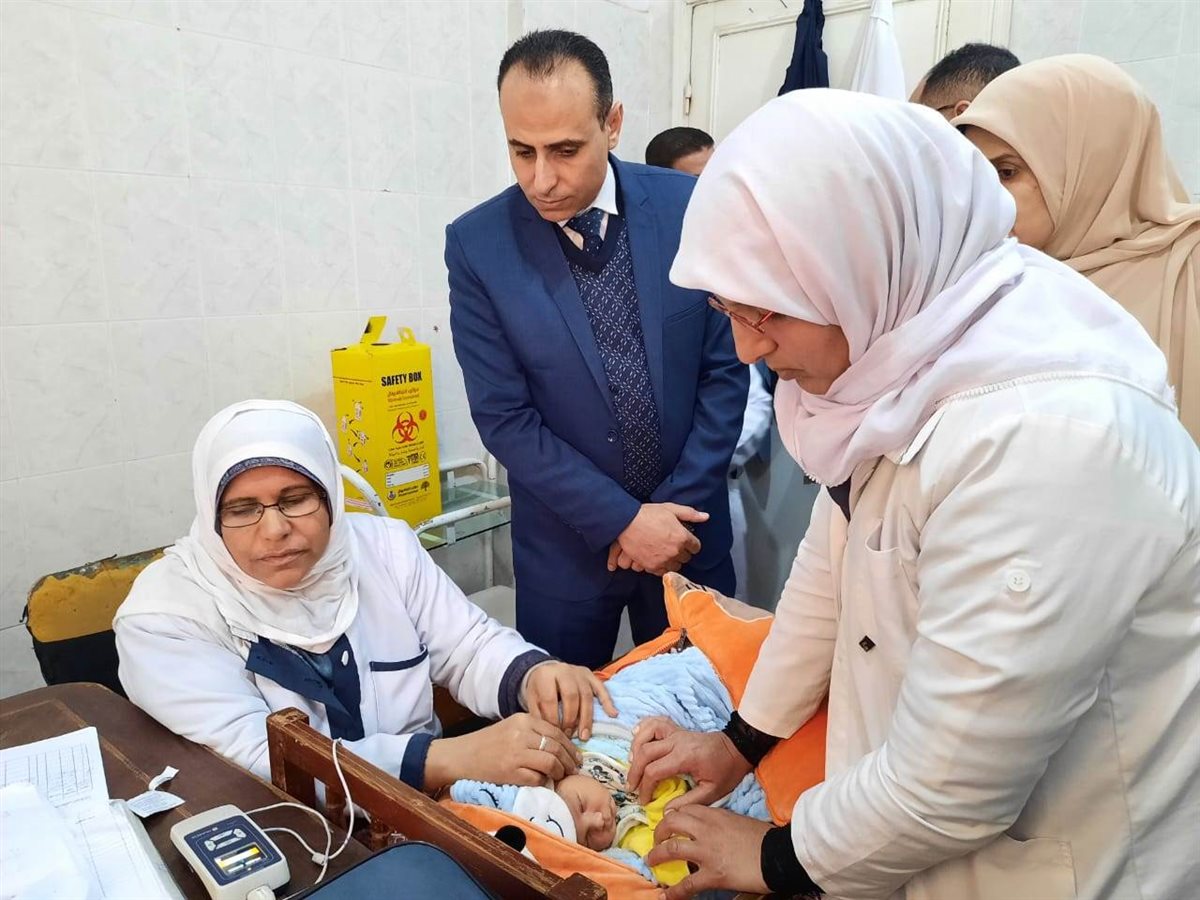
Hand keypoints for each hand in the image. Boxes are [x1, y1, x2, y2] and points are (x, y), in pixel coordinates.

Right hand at [423, 713, 578, 790]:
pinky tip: (544, 782)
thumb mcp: (511, 729)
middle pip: (557, 747)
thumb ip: (533, 733)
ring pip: (551, 762)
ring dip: (560, 772)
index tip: (575, 756)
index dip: (570, 746)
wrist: (460, 756)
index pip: (557, 732)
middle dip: (569, 761)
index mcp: (523, 720)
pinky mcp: (511, 771)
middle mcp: (522, 733)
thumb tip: (561, 747)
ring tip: (561, 776)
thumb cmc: (487, 744)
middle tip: (574, 769)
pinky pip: (537, 778)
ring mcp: (516, 752)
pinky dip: (544, 782)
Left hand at [523, 662, 617, 739]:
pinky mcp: (591, 675)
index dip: (552, 718)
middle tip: (569, 735)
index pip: (550, 699)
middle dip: (571, 719)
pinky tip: (612, 714)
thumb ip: (539, 715)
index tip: (555, 734)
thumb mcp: (532, 699)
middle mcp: (564, 671)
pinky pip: (601, 688)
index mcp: (546, 675)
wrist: (547, 670)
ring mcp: (579, 673)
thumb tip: (550, 735)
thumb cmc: (540, 689)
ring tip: (583, 736)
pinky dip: (607, 702)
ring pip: (586, 695)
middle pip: (571, 696)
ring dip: (586, 718)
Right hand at [610, 503, 707, 574]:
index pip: (696, 547)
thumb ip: (690, 513)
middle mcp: (675, 551)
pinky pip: (663, 572)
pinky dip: (662, 566)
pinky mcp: (652, 566)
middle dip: (682, 551)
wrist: (626, 523)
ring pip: (676, 566)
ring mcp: (664, 560)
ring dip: (673, 560)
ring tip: (666, 552)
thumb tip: (706, 517)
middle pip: (686, 558)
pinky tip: (658, 558)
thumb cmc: (648, 514)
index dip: (691, 543)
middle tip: (674, 544)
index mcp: (682, 537)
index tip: (686, 541)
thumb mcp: (671, 509)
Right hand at [628, 717, 751, 806]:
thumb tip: (665, 812)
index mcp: (684, 757)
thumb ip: (688, 802)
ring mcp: (675, 732)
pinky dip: (643, 728)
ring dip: (634, 748)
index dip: (645, 788)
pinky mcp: (676, 729)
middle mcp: (676, 741)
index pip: (654, 771)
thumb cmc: (725, 771)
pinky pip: (654, 722)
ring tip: (632, 765)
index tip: (644, 801)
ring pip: (646, 733)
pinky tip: (637, 738)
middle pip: (644, 752)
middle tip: (631, 787)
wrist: (737, 748)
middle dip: (634, 771)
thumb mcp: (712, 792)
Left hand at [647, 805, 770, 898]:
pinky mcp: (712, 874)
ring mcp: (707, 852)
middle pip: (672, 823)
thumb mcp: (737, 821)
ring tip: (651, 861)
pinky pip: (687, 884)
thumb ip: (719, 822)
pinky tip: (667, 896)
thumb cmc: (762, 837)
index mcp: (714, 814)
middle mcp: (706, 829)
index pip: (685, 809)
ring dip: (657, 855)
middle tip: (657, 840)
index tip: (669, 822)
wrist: (777, 854)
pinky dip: (675, 892)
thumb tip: (709, 829)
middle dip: (659, 831)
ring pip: (671, 849)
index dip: (673, 816)